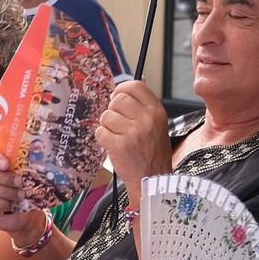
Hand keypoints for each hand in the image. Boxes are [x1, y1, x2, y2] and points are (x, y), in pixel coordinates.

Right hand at [0, 146, 42, 239]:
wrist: (25, 214)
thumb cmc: (22, 190)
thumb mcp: (22, 175)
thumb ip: (20, 163)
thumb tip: (33, 150)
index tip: (6, 164)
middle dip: (5, 178)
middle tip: (19, 182)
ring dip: (7, 192)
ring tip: (20, 195)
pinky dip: (3, 204)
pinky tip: (12, 205)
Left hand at [97, 80, 171, 198]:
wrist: (151, 180)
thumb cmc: (152, 153)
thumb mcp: (157, 124)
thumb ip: (145, 104)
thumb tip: (138, 79)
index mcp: (156, 112)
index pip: (135, 86)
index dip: (122, 89)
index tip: (118, 96)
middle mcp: (146, 120)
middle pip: (117, 100)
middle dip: (113, 110)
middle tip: (118, 123)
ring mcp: (132, 133)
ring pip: (106, 116)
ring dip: (107, 126)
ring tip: (118, 136)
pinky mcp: (118, 146)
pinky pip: (100, 132)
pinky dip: (103, 138)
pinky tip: (113, 145)